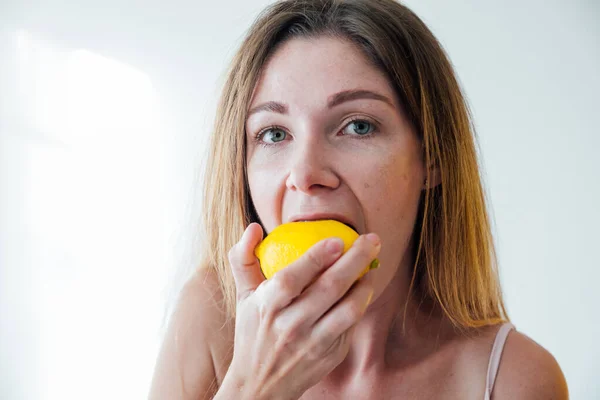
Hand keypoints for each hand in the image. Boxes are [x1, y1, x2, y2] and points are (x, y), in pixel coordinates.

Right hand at [223, 222, 378, 399]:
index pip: (292, 277)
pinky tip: (366, 286)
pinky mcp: (330, 355)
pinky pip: (351, 324)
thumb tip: (253, 226)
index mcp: (267, 306)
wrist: (260, 384)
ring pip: (347, 309)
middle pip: (329, 288)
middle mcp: (290, 326)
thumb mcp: (242, 296)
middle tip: (372, 240)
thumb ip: (243, 259)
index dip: (316, 257)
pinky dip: (361, 303)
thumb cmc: (252, 329)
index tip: (337, 239)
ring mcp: (312, 343)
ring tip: (374, 264)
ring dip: (365, 284)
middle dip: (355, 260)